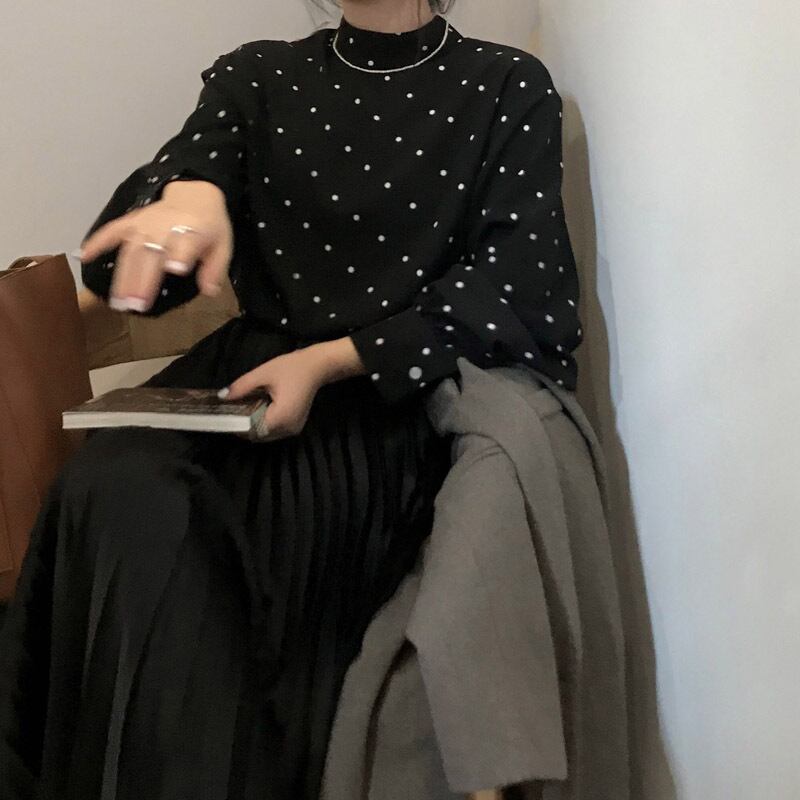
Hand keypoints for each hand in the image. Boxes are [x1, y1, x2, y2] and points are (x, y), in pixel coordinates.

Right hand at [78, 180, 233, 311]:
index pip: (185, 244)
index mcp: (193, 232)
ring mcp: (145, 224)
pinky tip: (83, 256)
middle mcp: (165, 227)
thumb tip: (209, 291)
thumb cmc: (209, 227)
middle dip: (143, 279)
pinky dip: (97, 241)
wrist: (195, 195)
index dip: (180, 255)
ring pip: (131, 250)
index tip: (175, 269)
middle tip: (135, 305)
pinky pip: (112, 231)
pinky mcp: (130, 221)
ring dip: (123, 276)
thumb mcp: (223, 247)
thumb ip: (215, 269)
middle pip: (153, 253)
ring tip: (117, 301)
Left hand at [221, 337, 366, 442]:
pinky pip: (273, 430)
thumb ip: (242, 387)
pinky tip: (257, 410)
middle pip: (258, 435)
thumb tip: (222, 397)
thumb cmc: (292, 368)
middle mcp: (287, 428)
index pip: (251, 430)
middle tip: (231, 411)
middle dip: (243, 425)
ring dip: (253, 425)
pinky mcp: (294, 426)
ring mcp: (292, 429)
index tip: (224, 415)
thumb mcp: (263, 373)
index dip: (236, 425)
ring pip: (265, 434)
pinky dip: (263, 423)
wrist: (318, 367)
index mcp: (280, 417)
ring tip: (242, 410)